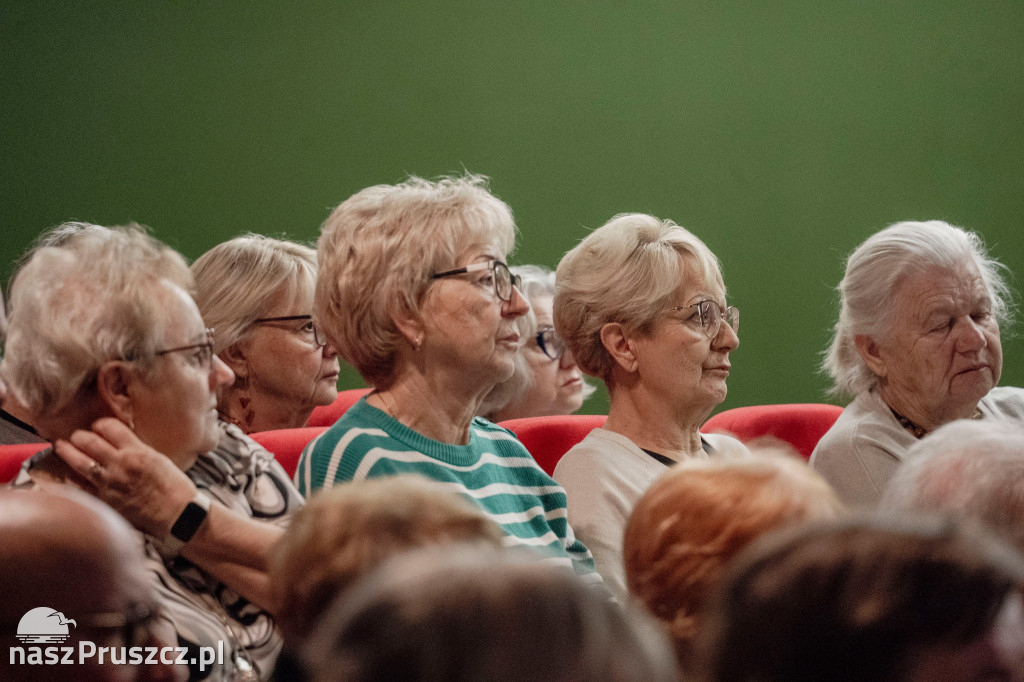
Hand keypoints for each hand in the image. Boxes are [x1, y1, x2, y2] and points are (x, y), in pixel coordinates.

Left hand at [53, 417, 197, 537]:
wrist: (178, 515)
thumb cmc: (175, 488)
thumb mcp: (159, 459)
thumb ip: (138, 451)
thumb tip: (122, 446)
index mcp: (137, 451)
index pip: (110, 427)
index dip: (100, 425)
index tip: (98, 427)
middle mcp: (121, 464)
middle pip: (90, 441)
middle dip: (79, 436)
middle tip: (76, 436)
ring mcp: (110, 483)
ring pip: (80, 462)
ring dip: (67, 452)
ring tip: (61, 447)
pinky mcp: (105, 501)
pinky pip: (80, 487)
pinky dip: (71, 478)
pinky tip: (67, 474)